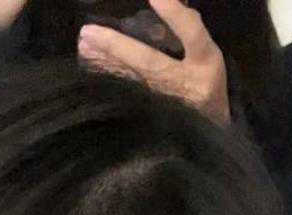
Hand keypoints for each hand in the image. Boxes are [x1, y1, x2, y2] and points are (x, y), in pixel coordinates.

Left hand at [78, 0, 229, 126]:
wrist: (208, 126)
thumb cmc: (206, 80)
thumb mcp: (208, 52)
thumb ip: (187, 27)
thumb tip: (161, 2)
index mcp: (203, 61)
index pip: (190, 31)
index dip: (174, 13)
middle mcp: (180, 80)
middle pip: (147, 61)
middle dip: (118, 46)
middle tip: (88, 32)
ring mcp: (163, 99)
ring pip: (129, 78)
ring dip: (104, 61)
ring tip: (83, 45)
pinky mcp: (150, 109)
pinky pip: (125, 90)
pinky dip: (106, 78)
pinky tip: (88, 65)